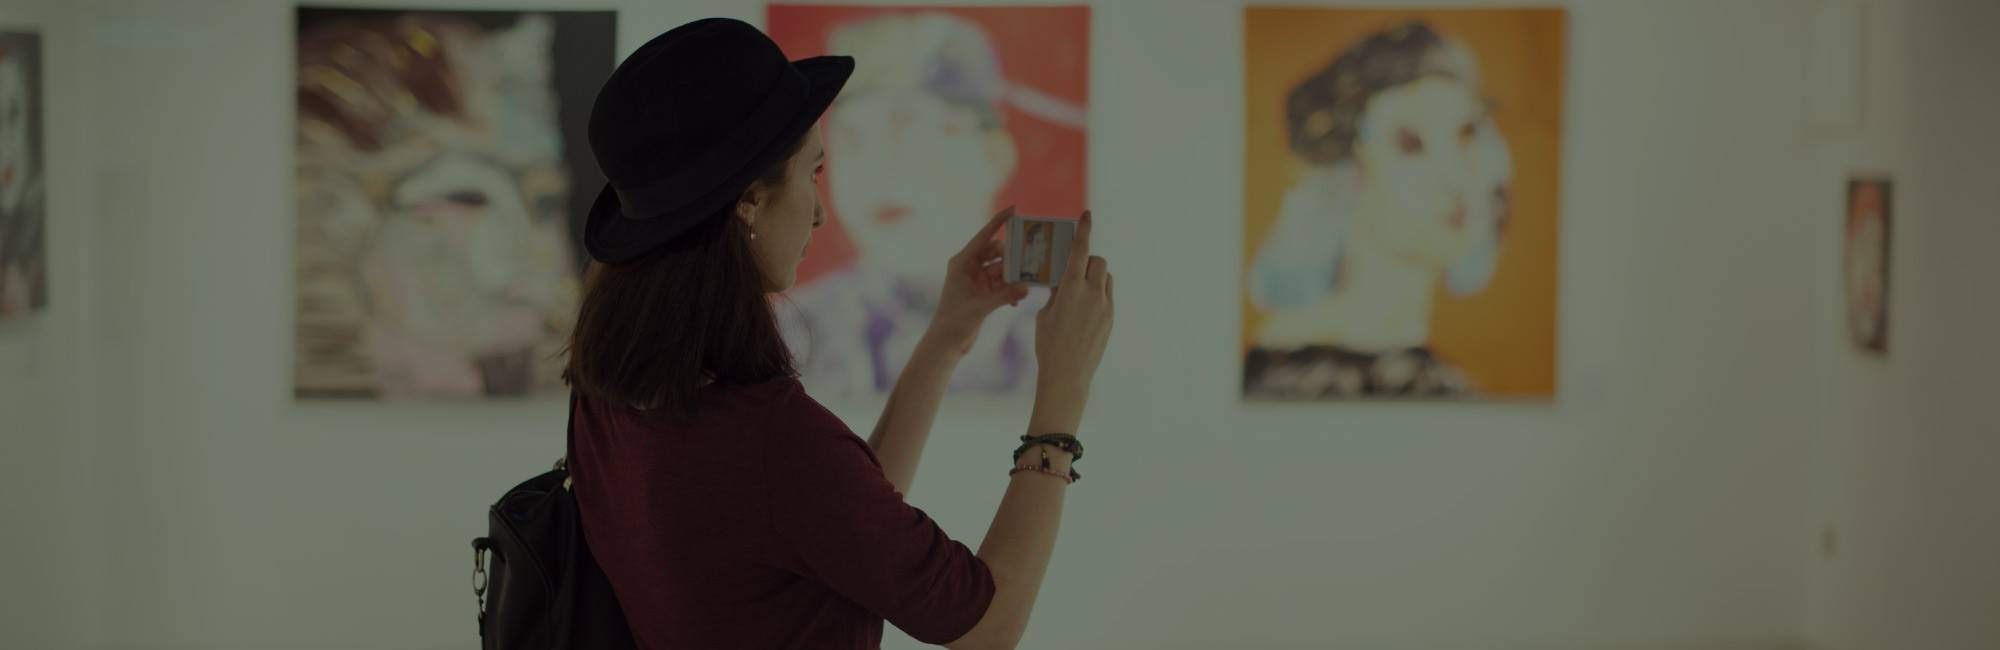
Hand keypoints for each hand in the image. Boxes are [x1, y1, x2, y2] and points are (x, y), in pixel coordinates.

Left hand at [926, 206, 1032, 354]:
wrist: (946, 343)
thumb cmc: (954, 322)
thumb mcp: (981, 307)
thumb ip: (1004, 296)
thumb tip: (1026, 289)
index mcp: (962, 263)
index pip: (984, 236)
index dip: (999, 221)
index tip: (1014, 209)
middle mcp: (969, 268)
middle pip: (997, 252)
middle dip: (1012, 257)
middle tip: (1029, 261)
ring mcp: (977, 280)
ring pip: (1002, 269)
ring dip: (1013, 277)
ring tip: (1025, 285)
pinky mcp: (983, 293)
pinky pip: (1003, 284)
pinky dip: (1010, 290)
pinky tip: (1016, 301)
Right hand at [1031, 210, 1112, 434]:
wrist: (1067, 375)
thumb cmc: (1048, 344)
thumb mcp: (1045, 314)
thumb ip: (1057, 293)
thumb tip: (1064, 282)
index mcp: (1072, 289)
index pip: (1080, 251)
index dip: (1084, 230)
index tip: (1087, 214)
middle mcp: (1093, 294)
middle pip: (1098, 262)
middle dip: (1087, 260)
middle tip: (1073, 271)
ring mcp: (1105, 307)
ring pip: (1106, 278)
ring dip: (1094, 277)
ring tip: (1078, 291)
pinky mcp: (1111, 319)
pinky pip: (1108, 296)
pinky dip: (1098, 293)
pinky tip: (1083, 309)